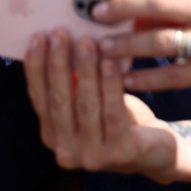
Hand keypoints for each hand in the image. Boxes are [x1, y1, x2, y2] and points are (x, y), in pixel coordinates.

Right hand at [24, 30, 179, 178]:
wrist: (154, 149)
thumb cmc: (118, 118)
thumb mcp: (90, 100)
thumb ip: (73, 82)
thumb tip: (61, 40)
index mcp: (53, 136)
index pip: (40, 98)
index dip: (37, 67)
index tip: (38, 38)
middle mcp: (67, 150)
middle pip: (59, 101)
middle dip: (58, 64)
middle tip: (60, 34)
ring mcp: (92, 156)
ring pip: (86, 105)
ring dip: (85, 71)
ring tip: (86, 43)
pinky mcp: (119, 153)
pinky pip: (113, 113)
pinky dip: (110, 86)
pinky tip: (110, 63)